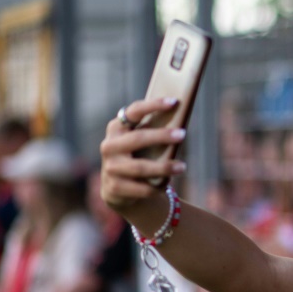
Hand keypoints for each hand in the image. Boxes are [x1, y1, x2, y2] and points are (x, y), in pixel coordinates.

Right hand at [99, 98, 185, 213]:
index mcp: (117, 128)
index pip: (134, 112)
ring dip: (164, 167)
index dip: (153, 105)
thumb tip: (181, 122)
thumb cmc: (136, 158)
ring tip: (182, 166)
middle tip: (183, 134)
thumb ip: (153, 132)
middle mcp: (109, 146)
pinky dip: (158, 186)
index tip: (174, 102)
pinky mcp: (115, 187)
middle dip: (162, 136)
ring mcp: (111, 167)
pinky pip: (142, 187)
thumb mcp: (140, 144)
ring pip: (141, 167)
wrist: (118, 189)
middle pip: (138, 138)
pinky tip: (168, 183)